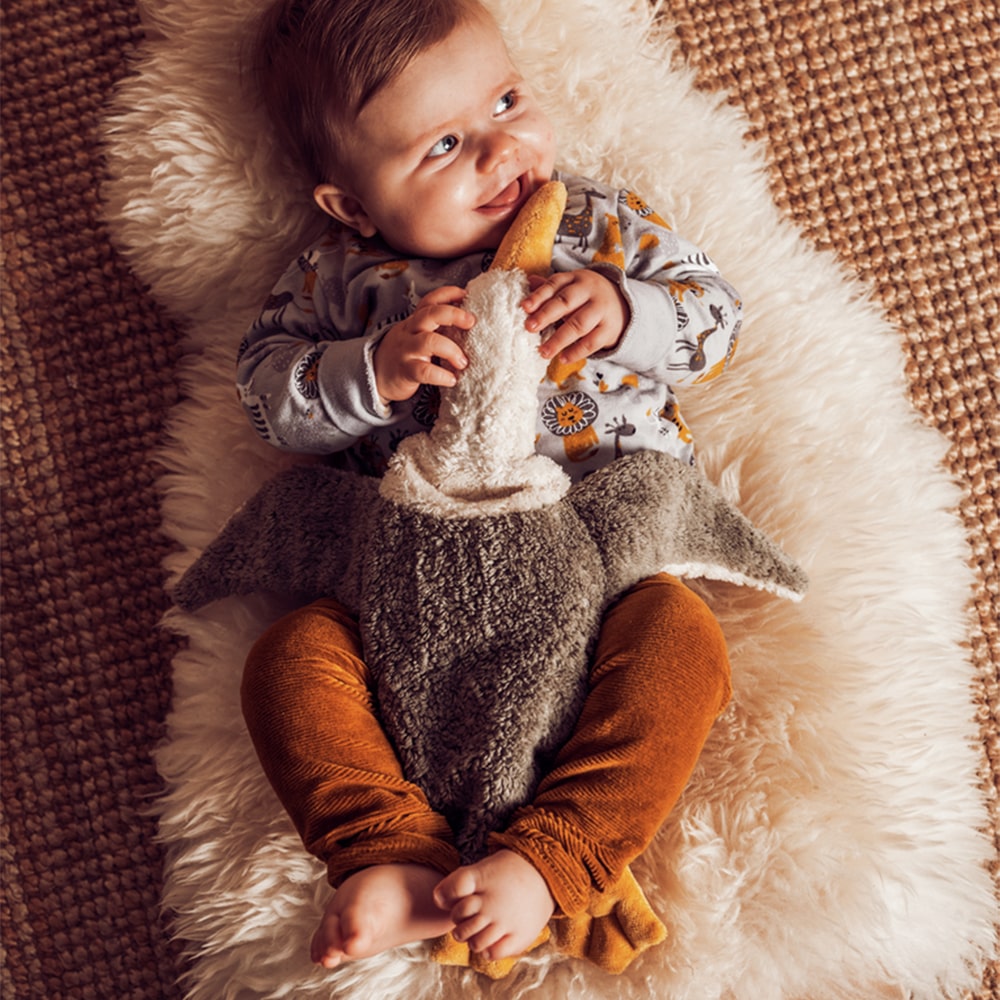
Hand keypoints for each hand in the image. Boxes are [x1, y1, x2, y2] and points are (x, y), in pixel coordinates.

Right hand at [373, 286, 473, 402]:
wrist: (375, 375)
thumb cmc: (404, 354)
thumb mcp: (415, 334)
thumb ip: (434, 327)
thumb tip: (467, 320)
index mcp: (415, 321)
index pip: (429, 301)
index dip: (447, 294)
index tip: (464, 294)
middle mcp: (410, 331)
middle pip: (430, 314)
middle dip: (453, 314)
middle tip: (471, 322)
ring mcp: (406, 350)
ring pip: (429, 341)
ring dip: (451, 350)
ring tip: (462, 362)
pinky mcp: (405, 371)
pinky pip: (424, 371)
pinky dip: (441, 375)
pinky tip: (452, 380)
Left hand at [522, 269, 628, 362]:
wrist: (624, 305)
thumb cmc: (586, 297)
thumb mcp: (571, 287)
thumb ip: (549, 289)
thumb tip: (527, 282)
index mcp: (576, 279)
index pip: (555, 284)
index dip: (539, 296)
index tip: (524, 307)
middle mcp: (589, 291)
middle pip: (566, 302)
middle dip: (546, 315)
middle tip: (529, 327)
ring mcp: (601, 310)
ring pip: (579, 324)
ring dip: (559, 339)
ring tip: (543, 352)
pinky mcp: (609, 329)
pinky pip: (592, 342)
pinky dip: (576, 351)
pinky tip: (562, 358)